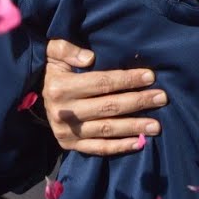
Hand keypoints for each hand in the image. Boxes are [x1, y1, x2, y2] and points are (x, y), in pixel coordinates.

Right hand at [41, 39, 166, 155]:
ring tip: (157, 125)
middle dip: (138, 102)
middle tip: (162, 98)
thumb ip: (67, 49)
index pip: (101, 83)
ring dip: (134, 127)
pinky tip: (140, 142)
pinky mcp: (70, 146)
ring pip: (107, 129)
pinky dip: (120, 147)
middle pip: (108, 107)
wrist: (37, 97)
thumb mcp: (53, 52)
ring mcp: (67, 132)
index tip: (150, 76)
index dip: (127, 80)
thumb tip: (89, 58)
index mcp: (60, 87)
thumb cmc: (54, 70)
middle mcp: (64, 112)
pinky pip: (99, 148)